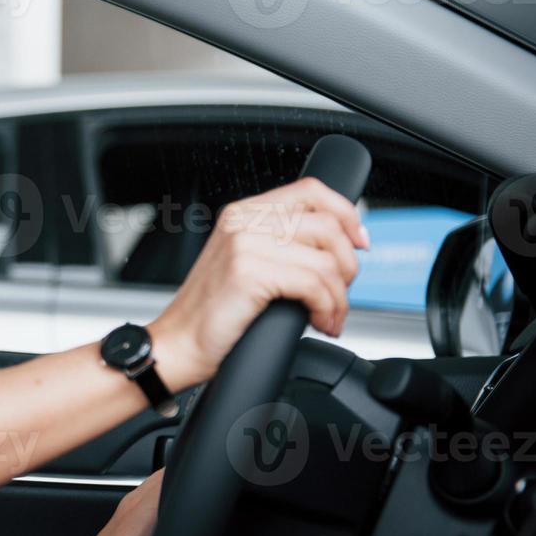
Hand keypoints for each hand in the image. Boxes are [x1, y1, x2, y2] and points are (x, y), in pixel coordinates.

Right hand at [148, 176, 368, 390]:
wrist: (176, 345)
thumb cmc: (210, 315)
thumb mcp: (245, 264)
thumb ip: (281, 245)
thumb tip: (338, 245)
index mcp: (242, 213)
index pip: (311, 191)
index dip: (345, 213)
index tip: (359, 243)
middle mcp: (242, 221)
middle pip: (328, 225)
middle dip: (348, 265)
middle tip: (339, 294)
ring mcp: (244, 244)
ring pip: (327, 259)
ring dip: (339, 296)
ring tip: (328, 316)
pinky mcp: (248, 273)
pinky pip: (314, 284)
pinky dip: (328, 308)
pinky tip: (319, 322)